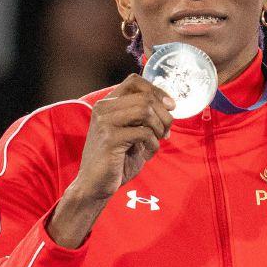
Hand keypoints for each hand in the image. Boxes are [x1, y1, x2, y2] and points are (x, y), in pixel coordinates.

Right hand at [76, 73, 174, 199]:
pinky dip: (153, 144)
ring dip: (159, 128)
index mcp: (107, 104)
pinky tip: (148, 155)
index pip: (134, 81)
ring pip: (145, 111)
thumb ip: (144, 116)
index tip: (170, 106)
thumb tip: (170, 104)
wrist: (95, 185)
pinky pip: (144, 132)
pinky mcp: (110, 139)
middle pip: (145, 97)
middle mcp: (103, 108)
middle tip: (166, 132)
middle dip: (164, 115)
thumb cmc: (117, 159)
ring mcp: (104, 122)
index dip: (157, 91)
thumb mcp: (132, 132)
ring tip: (157, 141)